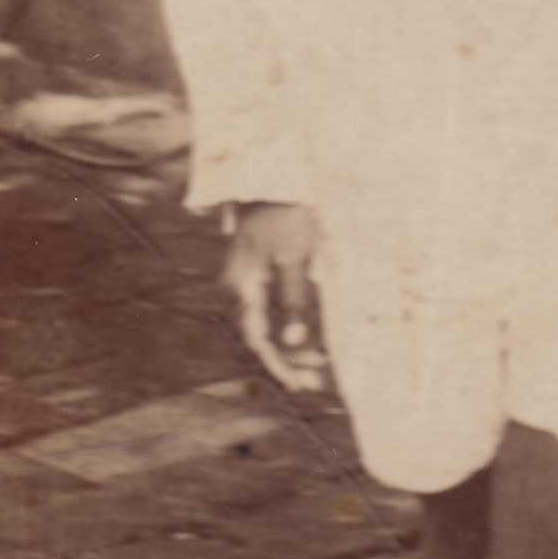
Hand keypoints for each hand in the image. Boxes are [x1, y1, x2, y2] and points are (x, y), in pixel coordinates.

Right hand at [224, 201, 330, 392]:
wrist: (278, 174)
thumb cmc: (289, 213)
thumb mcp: (297, 257)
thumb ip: (294, 300)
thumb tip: (293, 340)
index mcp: (243, 286)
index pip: (258, 339)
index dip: (279, 364)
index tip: (300, 384)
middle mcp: (238, 287)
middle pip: (260, 336)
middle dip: (288, 360)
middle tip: (317, 381)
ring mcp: (245, 280)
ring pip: (265, 324)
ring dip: (290, 345)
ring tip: (319, 365)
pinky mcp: (256, 273)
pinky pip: (269, 308)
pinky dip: (288, 324)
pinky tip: (308, 336)